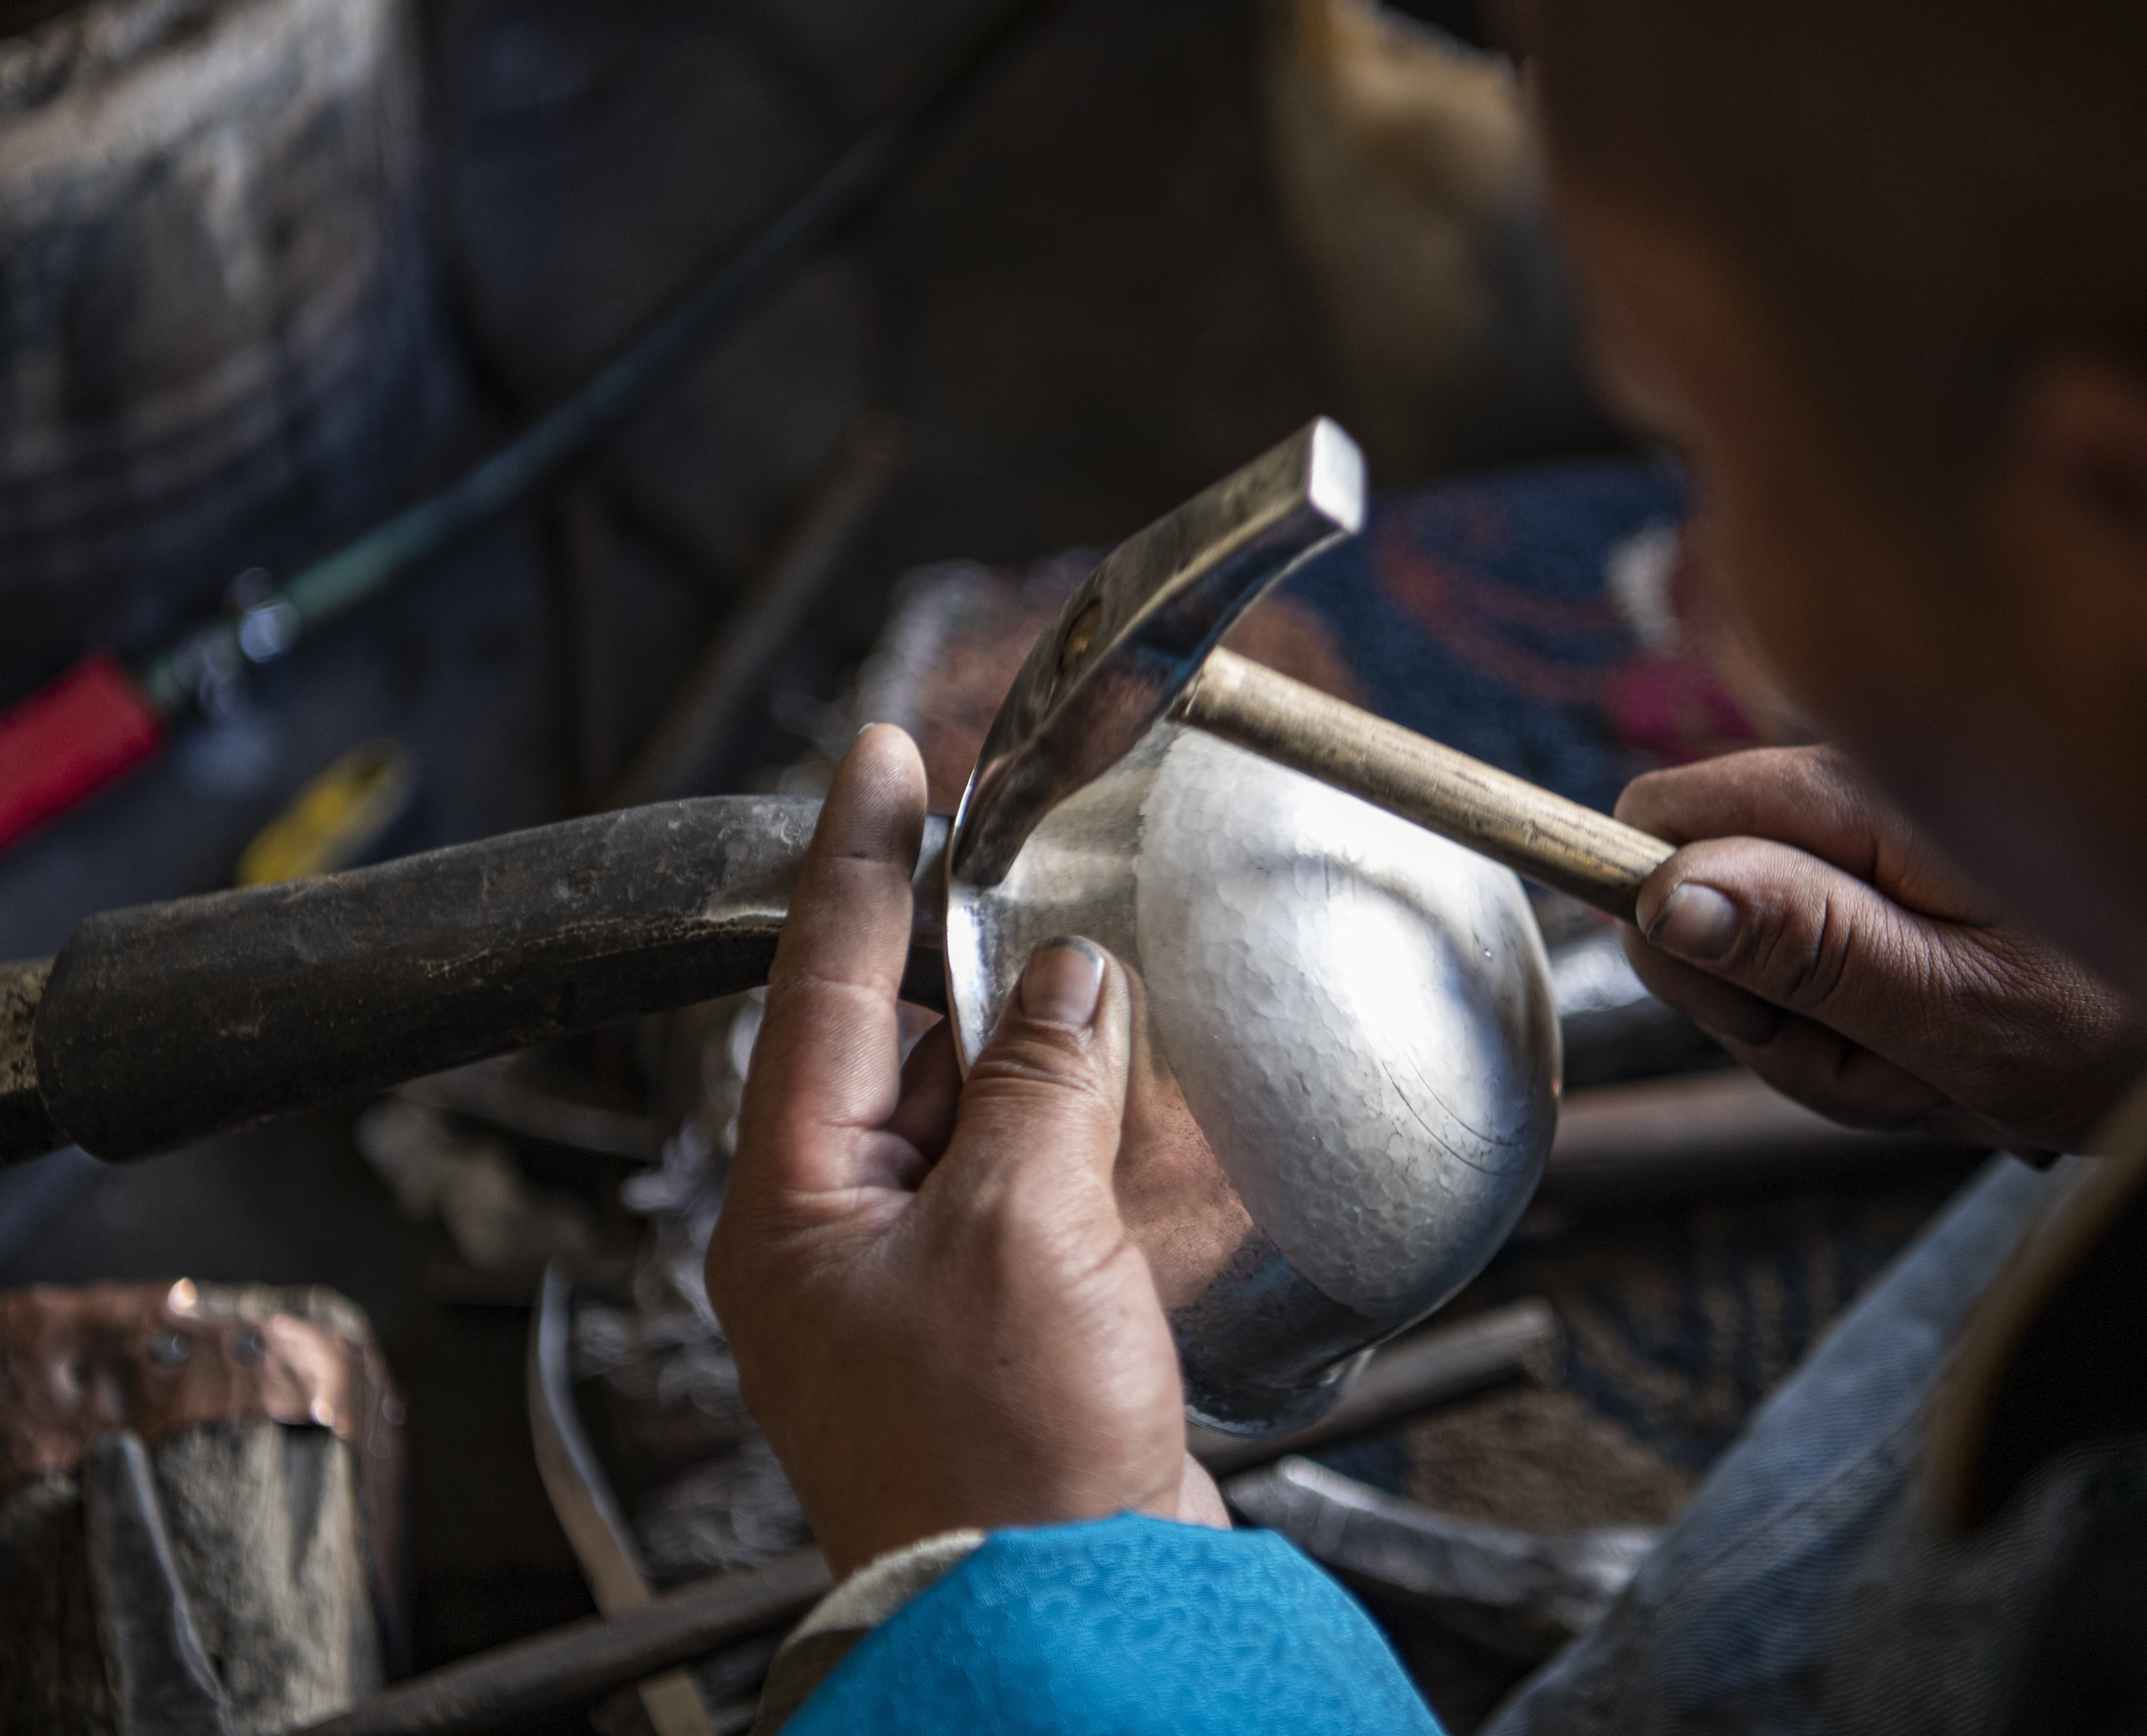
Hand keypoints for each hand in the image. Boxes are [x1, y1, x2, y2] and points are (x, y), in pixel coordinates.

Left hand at [706, 725, 1224, 1572]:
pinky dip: (1073, 1147)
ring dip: (1039, 1066)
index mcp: (794, 1204)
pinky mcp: (993, 1321)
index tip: (881, 759)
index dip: (856, 858)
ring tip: (1102, 1015)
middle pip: (899, 1046)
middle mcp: (837, 1235)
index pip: (819, 984)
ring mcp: (915, 1281)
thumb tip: (1068, 987)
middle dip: (977, 973)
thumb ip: (1038, 1083)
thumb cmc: (1001, 1454)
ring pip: (974, 1116)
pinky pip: (1025, 1192)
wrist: (1064, 1613)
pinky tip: (1125, 1119)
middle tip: (1042, 893)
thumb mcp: (1019, 1226)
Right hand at [1618, 747, 2146, 1152]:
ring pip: (1754, 950)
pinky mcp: (1898, 888)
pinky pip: (1819, 973)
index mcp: (1866, 799)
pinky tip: (1947, 1056)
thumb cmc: (2126, 1026)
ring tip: (1937, 1067)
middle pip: (1698, 895)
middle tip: (1886, 1060)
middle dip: (1768, 1005)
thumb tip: (1664, 891)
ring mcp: (1877, 847)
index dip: (1672, 925)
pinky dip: (1867, 1035)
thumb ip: (1808, 947)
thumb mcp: (1958, 1014)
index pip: (1662, 815)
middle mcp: (1858, 798)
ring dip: (1827, 1035)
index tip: (1763, 1008)